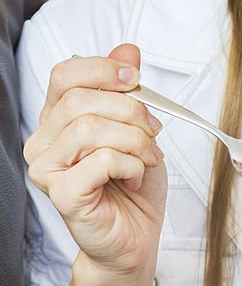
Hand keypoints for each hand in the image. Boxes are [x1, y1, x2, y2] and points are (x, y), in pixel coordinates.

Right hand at [24, 43, 167, 277]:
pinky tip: (134, 179)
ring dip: (134, 140)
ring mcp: (47, 170)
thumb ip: (127, 89)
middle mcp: (43, 141)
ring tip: (147, 158)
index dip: (103, 68)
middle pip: (80, 99)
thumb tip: (127, 49)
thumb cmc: (133, 183)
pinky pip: (100, 160)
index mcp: (57, 118)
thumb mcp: (137, 127)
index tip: (136, 79)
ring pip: (90, 127)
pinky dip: (130, 165)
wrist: (136, 237)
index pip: (65, 74)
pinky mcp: (61, 195)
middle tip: (154, 131)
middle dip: (130, 110)